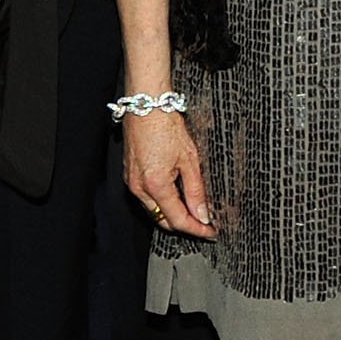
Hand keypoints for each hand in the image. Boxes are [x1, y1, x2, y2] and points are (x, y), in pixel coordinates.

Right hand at [123, 107, 215, 239]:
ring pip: (154, 210)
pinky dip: (162, 202)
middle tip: (205, 225)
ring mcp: (131, 182)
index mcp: (156, 186)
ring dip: (173, 215)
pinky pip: (146, 198)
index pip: (178, 220)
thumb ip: (196, 191)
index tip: (211, 232)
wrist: (147, 106)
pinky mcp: (129, 175)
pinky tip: (177, 196)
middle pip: (163, 220)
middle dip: (184, 225)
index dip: (197, 229)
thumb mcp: (190, 159)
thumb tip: (202, 214)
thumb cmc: (166, 126)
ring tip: (194, 211)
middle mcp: (139, 188)